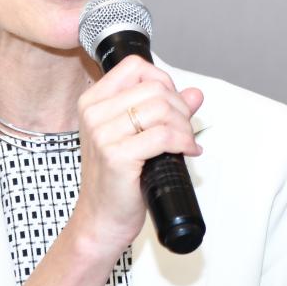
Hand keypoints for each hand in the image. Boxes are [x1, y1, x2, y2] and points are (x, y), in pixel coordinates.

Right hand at [70, 56, 203, 256]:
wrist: (101, 218)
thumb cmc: (115, 181)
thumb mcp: (136, 137)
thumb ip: (164, 111)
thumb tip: (194, 94)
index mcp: (92, 102)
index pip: (136, 67)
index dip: (163, 81)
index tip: (172, 104)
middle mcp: (94, 114)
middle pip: (155, 88)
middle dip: (181, 108)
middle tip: (185, 130)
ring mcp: (103, 134)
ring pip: (163, 109)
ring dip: (185, 127)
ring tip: (185, 143)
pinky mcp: (116, 155)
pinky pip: (164, 135)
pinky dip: (184, 142)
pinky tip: (186, 152)